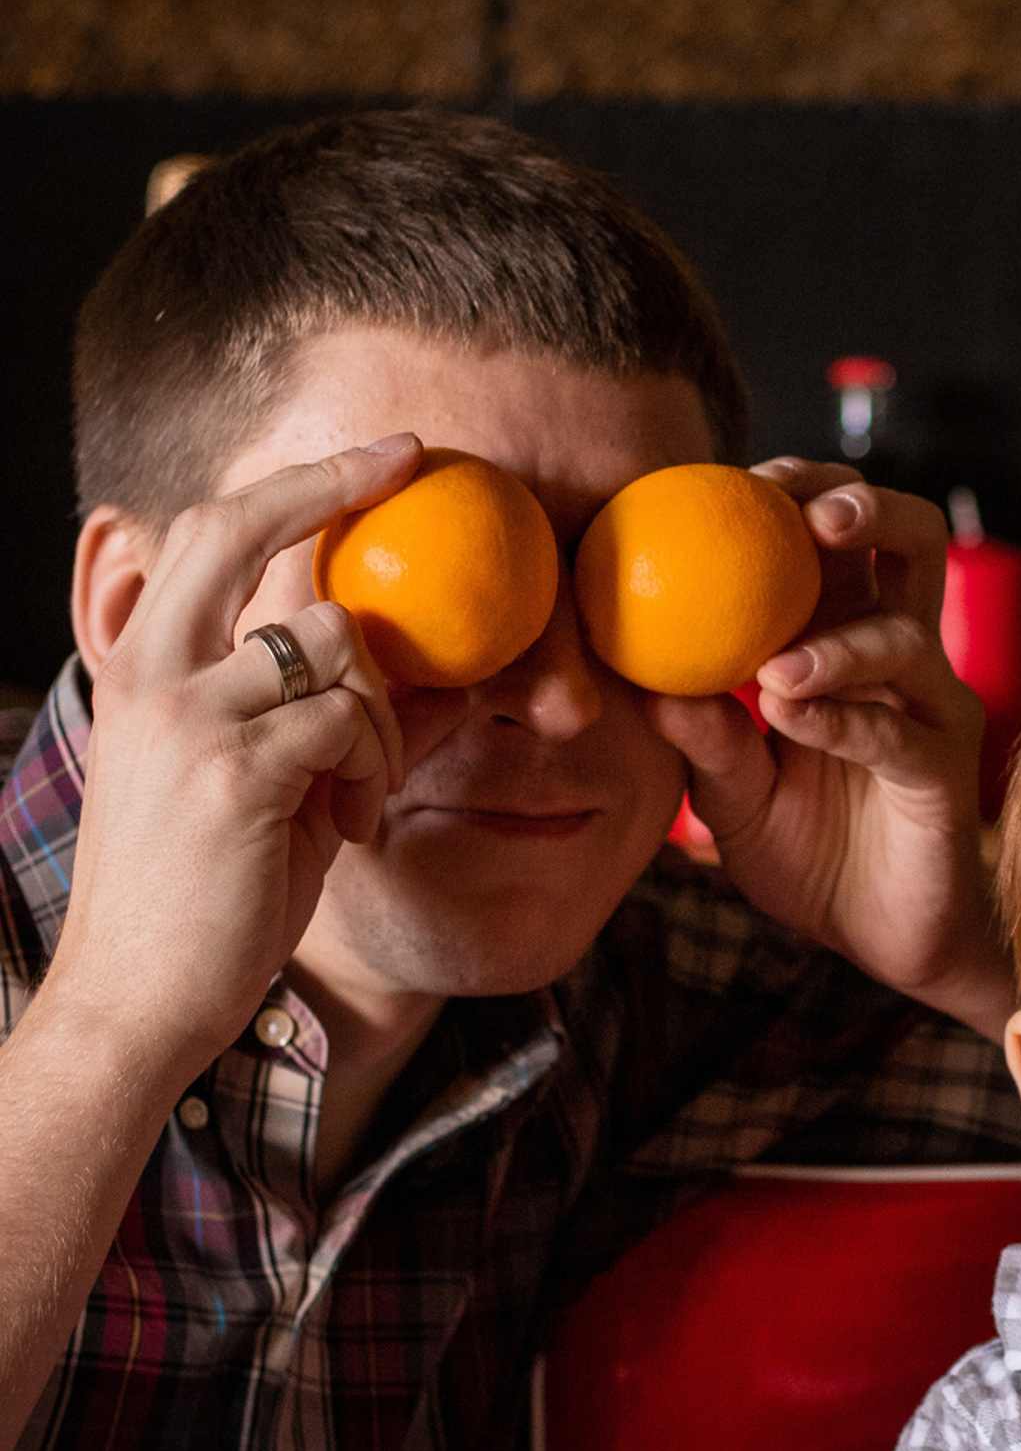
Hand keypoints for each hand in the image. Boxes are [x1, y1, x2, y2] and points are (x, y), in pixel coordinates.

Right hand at [58, 436, 419, 1080]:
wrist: (140, 995)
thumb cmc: (207, 893)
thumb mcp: (257, 782)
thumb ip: (318, 714)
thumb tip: (450, 669)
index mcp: (142, 667)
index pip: (208, 533)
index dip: (298, 485)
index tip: (384, 455)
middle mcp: (151, 672)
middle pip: (241, 528)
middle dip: (332, 481)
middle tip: (407, 463)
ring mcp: (188, 715)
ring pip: (335, 643)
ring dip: (380, 716)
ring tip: (357, 792)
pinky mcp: (235, 767)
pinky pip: (353, 721)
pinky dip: (375, 770)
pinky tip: (348, 826)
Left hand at [646, 464, 1012, 1037]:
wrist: (881, 941)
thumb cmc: (809, 855)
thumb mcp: (731, 795)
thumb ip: (701, 736)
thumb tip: (638, 679)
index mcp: (851, 637)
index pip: (842, 535)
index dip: (802, 490)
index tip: (738, 479)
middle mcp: (903, 657)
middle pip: (914, 539)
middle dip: (863, 505)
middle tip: (803, 510)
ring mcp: (932, 710)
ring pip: (908, 634)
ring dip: (838, 639)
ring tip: (772, 668)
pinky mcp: (944, 769)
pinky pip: (897, 729)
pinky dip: (841, 717)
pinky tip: (792, 719)